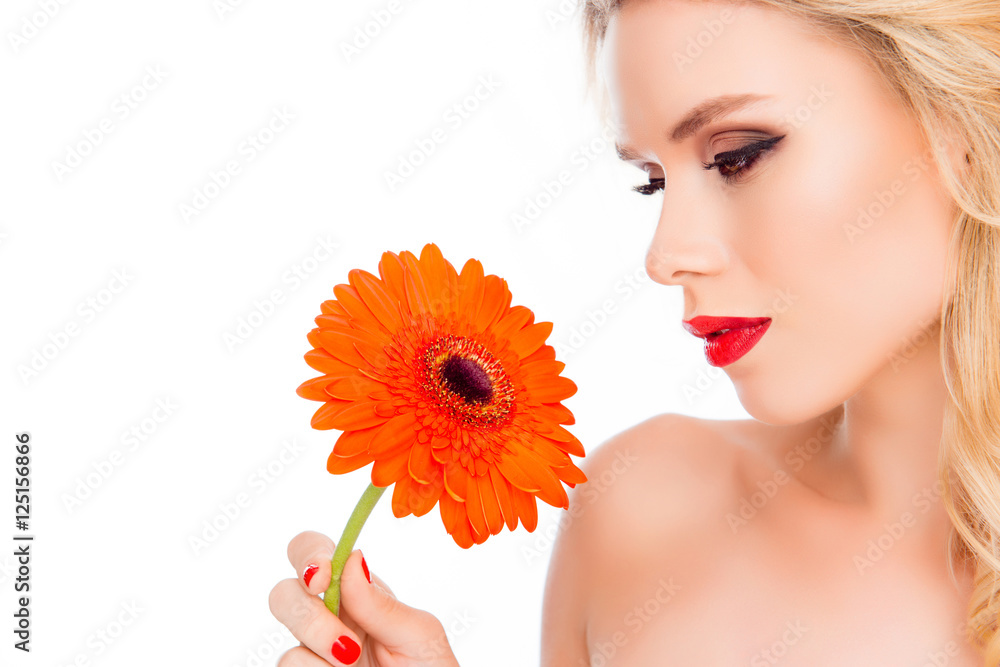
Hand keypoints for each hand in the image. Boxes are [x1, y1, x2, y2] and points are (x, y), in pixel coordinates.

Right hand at [269, 530, 460, 666]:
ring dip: (321, 651)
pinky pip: (289, 666)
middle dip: (308, 614)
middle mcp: (329, 619)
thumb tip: (352, 558)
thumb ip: (382, 603)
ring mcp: (314, 654)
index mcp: (358, 594)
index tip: (320, 576)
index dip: (309, 554)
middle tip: (348, 646)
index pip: (316, 553)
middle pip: (285, 592)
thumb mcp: (419, 636)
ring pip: (288, 639)